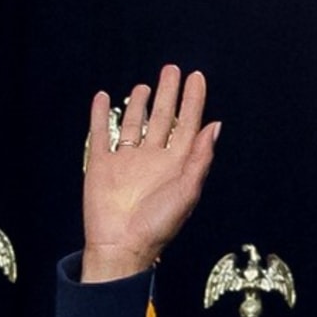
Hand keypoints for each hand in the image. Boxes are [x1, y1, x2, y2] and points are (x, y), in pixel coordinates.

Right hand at [80, 65, 219, 282]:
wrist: (120, 246)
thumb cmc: (157, 226)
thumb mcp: (187, 190)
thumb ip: (200, 157)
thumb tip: (215, 125)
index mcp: (176, 163)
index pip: (188, 124)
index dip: (193, 101)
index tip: (196, 78)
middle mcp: (153, 158)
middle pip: (163, 118)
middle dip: (168, 94)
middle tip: (171, 70)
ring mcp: (127, 161)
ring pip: (134, 123)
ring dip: (139, 104)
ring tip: (144, 85)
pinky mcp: (102, 165)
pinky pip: (101, 134)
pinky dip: (100, 115)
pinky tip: (103, 99)